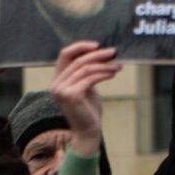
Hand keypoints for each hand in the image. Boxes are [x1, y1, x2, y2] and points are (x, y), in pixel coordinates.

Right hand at [50, 42, 121, 156]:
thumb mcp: (86, 85)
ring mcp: (61, 90)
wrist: (88, 130)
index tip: (98, 44)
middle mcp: (55, 84)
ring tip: (118, 65)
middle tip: (114, 52)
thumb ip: (87, 71)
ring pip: (86, 68)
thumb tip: (102, 52)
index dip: (81, 46)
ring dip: (105, 65)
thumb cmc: (89, 108)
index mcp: (58, 79)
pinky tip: (114, 73)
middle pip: (78, 60)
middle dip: (98, 54)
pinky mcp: (71, 96)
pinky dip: (104, 73)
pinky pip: (90, 78)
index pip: (65, 54)